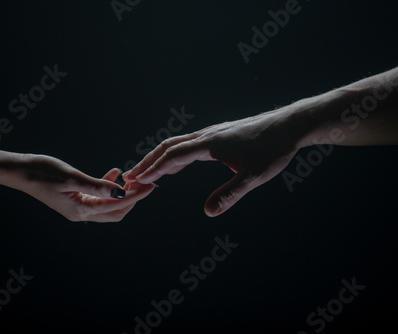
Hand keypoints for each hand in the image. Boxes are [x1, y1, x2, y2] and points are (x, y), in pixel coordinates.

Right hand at [17, 154, 155, 221]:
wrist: (20, 171)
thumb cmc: (42, 172)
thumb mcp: (71, 177)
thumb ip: (97, 186)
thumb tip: (120, 193)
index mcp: (80, 210)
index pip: (116, 206)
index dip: (135, 196)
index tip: (150, 186)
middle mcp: (81, 214)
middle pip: (115, 212)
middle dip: (132, 198)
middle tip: (145, 183)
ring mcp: (78, 208)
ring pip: (108, 205)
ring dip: (121, 194)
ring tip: (132, 179)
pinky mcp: (76, 199)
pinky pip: (98, 197)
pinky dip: (108, 188)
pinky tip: (114, 173)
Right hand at [123, 110, 300, 216]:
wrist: (289, 125)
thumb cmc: (273, 149)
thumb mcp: (254, 176)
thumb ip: (231, 194)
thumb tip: (208, 212)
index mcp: (210, 144)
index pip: (173, 156)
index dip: (153, 170)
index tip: (137, 181)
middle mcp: (206, 135)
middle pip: (168, 146)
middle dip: (148, 162)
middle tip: (130, 177)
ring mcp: (210, 133)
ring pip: (176, 144)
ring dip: (158, 158)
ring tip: (145, 172)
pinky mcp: (217, 135)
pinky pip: (187, 145)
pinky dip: (173, 155)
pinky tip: (174, 167)